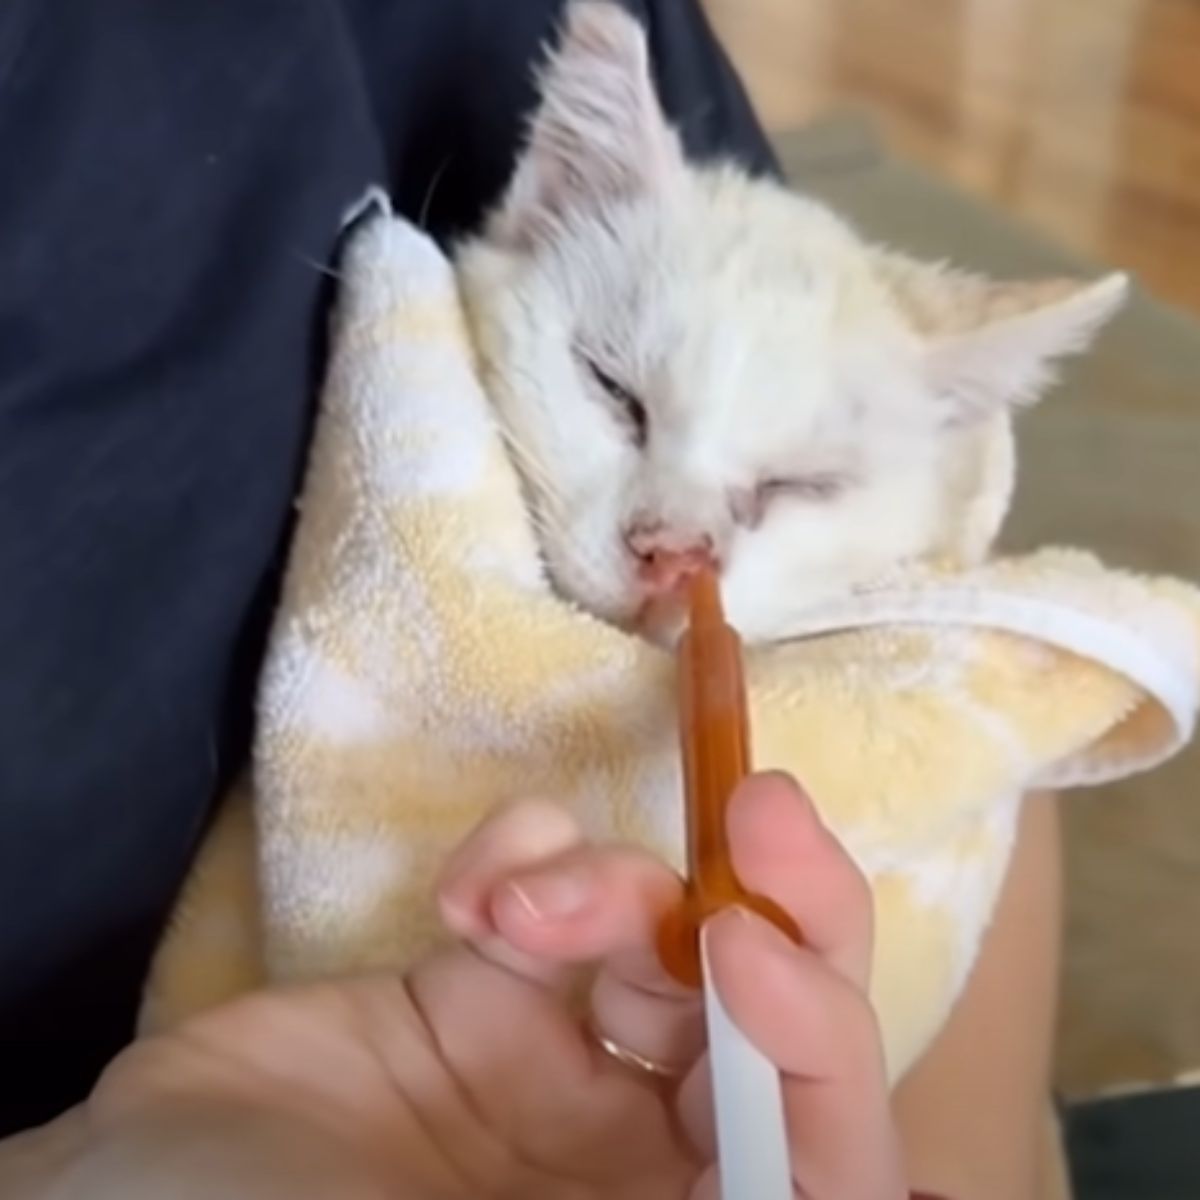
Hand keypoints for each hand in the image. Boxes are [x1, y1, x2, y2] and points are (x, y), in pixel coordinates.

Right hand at [43, 775, 905, 1198]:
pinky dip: (527, 861)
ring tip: (510, 908)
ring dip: (608, 886)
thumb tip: (889, 1189)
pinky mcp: (480, 987)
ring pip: (662, 932)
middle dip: (781, 907)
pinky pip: (551, 889)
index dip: (825, 1047)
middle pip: (775, 1015)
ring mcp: (561, 1068)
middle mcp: (639, 1163)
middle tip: (757, 807)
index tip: (746, 952)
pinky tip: (469, 895)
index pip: (827, 1154)